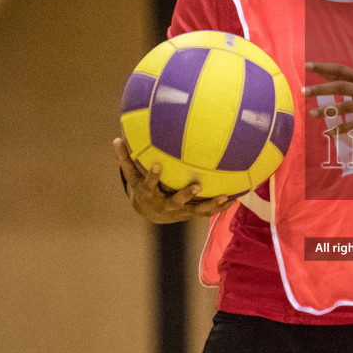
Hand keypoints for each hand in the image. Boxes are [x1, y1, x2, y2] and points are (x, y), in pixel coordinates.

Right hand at [113, 138, 234, 223]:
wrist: (151, 213)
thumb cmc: (143, 188)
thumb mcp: (133, 175)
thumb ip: (126, 159)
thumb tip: (116, 139)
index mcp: (151, 193)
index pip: (149, 184)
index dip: (152, 176)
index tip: (156, 165)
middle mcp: (166, 205)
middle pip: (176, 201)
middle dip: (186, 195)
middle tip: (198, 186)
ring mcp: (181, 211)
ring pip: (197, 211)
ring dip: (212, 205)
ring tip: (226, 196)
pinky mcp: (192, 214)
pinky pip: (208, 211)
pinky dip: (221, 206)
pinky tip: (236, 198)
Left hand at [302, 62, 352, 141]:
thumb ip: (345, 79)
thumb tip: (322, 72)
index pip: (341, 69)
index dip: (324, 67)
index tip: (307, 66)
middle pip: (340, 87)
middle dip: (321, 89)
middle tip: (304, 91)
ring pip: (345, 107)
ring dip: (327, 111)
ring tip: (311, 114)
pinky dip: (341, 129)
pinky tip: (329, 132)